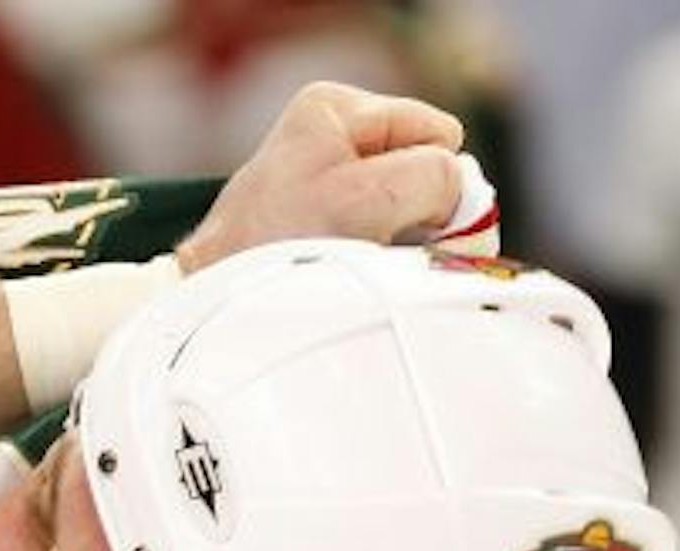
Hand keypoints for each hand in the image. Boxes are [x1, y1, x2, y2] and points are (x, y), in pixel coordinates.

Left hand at [178, 81, 467, 272]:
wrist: (213, 311)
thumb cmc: (276, 249)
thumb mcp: (372, 196)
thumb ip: (438, 178)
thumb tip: (466, 200)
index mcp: (332, 109)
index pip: (438, 135)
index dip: (438, 181)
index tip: (405, 223)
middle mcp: (321, 140)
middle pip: (420, 171)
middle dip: (415, 213)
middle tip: (373, 246)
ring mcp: (315, 187)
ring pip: (400, 210)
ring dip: (392, 242)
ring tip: (347, 264)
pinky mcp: (306, 232)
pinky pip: (370, 241)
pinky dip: (368, 262)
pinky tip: (339, 278)